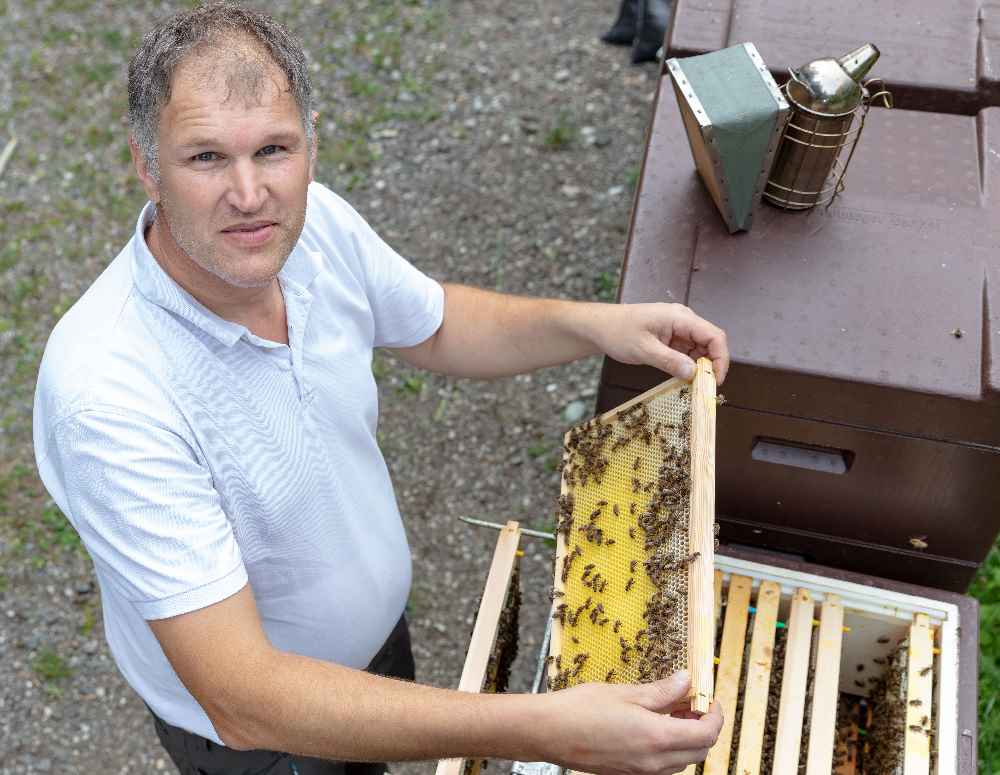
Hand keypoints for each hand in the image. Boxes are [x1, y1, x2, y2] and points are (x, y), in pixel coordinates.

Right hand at [541, 671, 723, 774]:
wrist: (548, 732)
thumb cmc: (581, 709)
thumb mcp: (625, 692)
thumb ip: (661, 691)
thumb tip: (687, 681)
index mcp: (657, 738)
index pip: (706, 734)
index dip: (715, 716)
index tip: (710, 698)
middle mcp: (653, 762)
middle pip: (699, 752)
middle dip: (704, 727)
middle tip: (693, 703)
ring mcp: (640, 773)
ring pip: (682, 761)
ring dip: (687, 739)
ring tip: (673, 712)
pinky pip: (662, 767)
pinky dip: (669, 749)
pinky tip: (653, 727)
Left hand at [594, 303, 728, 384]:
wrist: (599, 327)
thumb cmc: (617, 332)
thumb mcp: (643, 349)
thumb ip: (669, 361)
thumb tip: (694, 373)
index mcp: (680, 317)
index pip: (714, 336)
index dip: (721, 359)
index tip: (716, 380)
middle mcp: (683, 320)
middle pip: (710, 342)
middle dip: (712, 365)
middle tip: (705, 387)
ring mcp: (677, 329)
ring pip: (700, 348)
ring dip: (700, 366)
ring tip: (694, 385)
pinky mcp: (671, 337)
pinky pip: (688, 351)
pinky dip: (689, 365)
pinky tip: (684, 377)